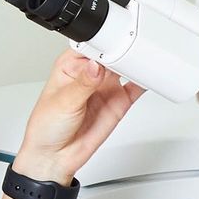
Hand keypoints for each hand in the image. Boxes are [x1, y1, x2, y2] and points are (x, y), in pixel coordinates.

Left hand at [13, 51, 143, 183]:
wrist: (55, 157)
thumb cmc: (46, 127)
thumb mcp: (63, 102)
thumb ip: (83, 84)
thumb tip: (96, 66)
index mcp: (70, 66)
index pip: (91, 46)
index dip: (103, 41)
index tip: (114, 41)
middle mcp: (90, 74)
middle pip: (112, 53)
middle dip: (123, 49)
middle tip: (132, 50)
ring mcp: (105, 88)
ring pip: (126, 68)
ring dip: (136, 62)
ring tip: (144, 59)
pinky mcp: (118, 102)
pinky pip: (137, 87)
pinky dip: (146, 80)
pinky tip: (152, 74)